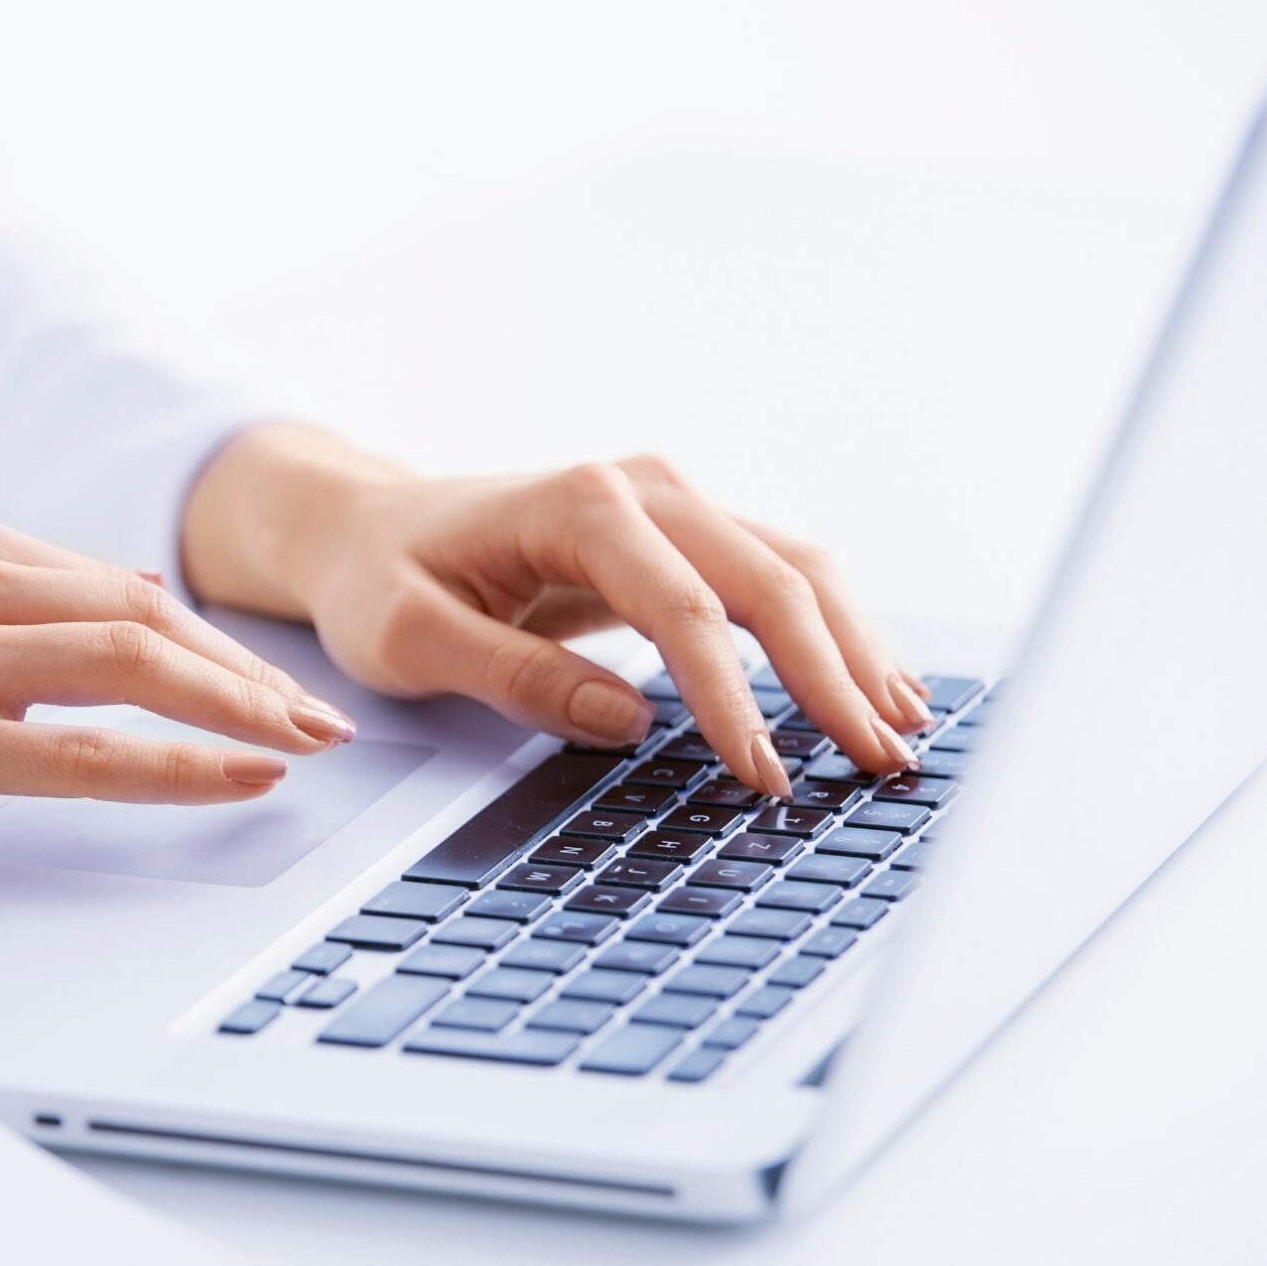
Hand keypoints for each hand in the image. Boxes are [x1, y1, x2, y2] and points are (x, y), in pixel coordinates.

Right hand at [0, 502, 353, 917]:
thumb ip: (15, 610)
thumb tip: (146, 605)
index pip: (120, 587)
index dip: (214, 645)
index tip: (275, 691)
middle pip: (144, 615)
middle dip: (247, 673)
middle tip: (321, 721)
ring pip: (132, 664)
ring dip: (238, 708)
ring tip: (304, 747)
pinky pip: (88, 750)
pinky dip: (180, 764)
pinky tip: (243, 780)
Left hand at [182, 427, 932, 796]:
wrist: (367, 523)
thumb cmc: (379, 579)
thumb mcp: (409, 638)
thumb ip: (513, 676)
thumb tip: (626, 722)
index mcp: (578, 507)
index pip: (684, 610)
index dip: (733, 697)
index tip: (763, 776)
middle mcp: (642, 490)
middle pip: (772, 578)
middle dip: (834, 675)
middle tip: (879, 764)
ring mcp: (669, 504)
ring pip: (793, 569)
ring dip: (853, 650)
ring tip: (900, 733)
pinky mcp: (680, 533)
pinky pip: (773, 576)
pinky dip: (829, 631)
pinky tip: (871, 686)